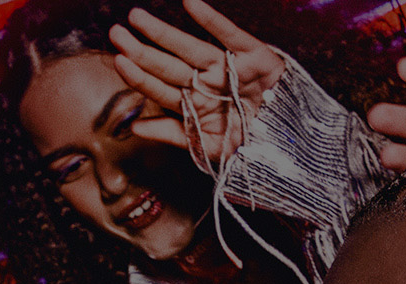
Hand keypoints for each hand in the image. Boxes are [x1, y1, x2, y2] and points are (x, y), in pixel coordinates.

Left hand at [110, 0, 284, 164]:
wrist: (290, 141)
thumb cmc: (248, 144)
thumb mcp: (208, 147)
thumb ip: (173, 135)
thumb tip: (135, 127)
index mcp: (193, 104)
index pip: (159, 88)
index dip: (139, 76)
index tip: (118, 61)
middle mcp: (205, 82)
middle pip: (167, 65)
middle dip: (141, 50)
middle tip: (116, 33)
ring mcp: (226, 67)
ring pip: (189, 48)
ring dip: (163, 33)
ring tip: (137, 18)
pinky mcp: (252, 54)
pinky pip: (228, 34)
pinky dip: (210, 18)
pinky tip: (189, 2)